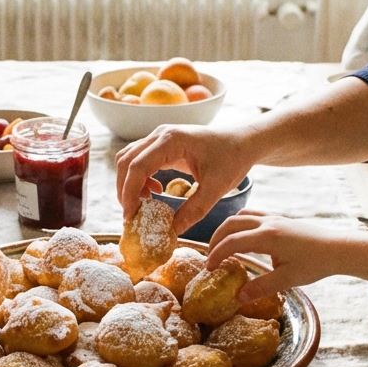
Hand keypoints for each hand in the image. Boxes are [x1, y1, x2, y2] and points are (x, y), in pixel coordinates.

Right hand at [116, 125, 253, 233]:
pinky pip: (139, 160)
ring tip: (144, 205)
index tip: (130, 216)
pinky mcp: (162, 145)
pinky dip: (139, 179)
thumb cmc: (232, 159)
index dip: (129, 192)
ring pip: (129, 160)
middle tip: (132, 216)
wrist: (242, 141)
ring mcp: (159, 138)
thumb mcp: (216, 189)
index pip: (137, 166)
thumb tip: (172, 231)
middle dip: (125, 190)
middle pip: (126, 161)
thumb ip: (194, 211)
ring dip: (130, 184)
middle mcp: (160, 135)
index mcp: (172, 140)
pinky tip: (155, 193)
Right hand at [207, 210, 367, 299]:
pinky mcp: (280, 219)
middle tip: (209, 256)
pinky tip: (242, 238)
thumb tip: (238, 297)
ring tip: (221, 245)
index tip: (208, 268)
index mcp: (268, 236)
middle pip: (231, 223)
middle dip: (216, 238)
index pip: (232, 241)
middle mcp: (268, 223)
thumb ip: (261, 287)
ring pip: (241, 215)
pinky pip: (252, 216)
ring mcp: (274, 218)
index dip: (216, 254)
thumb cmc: (315, 264)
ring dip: (227, 228)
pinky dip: (240, 224)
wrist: (338, 248)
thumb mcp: (287, 280)